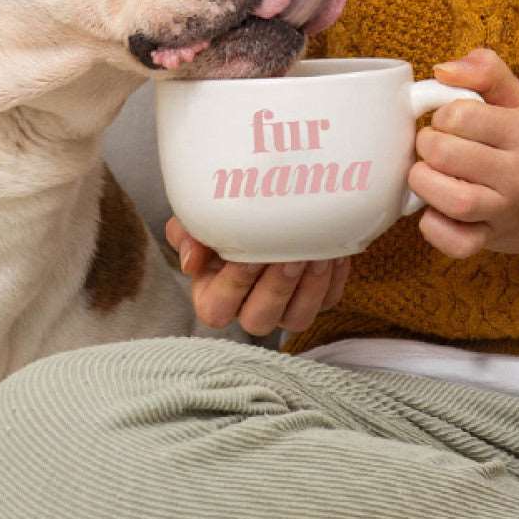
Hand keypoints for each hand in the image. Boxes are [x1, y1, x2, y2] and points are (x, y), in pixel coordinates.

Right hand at [165, 217, 351, 335]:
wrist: (264, 198)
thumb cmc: (225, 213)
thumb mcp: (198, 219)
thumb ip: (187, 235)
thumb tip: (191, 263)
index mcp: (213, 296)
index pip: (216, 310)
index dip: (233, 286)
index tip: (246, 256)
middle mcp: (248, 309)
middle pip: (259, 321)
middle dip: (275, 288)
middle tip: (287, 255)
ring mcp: (284, 309)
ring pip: (297, 319)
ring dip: (308, 288)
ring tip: (314, 252)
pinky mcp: (317, 301)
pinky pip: (327, 301)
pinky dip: (332, 278)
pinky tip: (332, 249)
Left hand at [408, 48, 518, 259]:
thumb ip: (487, 73)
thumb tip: (441, 69)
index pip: (459, 115)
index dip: (441, 115)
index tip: (449, 122)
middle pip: (445, 154)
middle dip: (426, 145)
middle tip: (434, 146)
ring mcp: (508, 211)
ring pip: (450, 199)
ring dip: (424, 183)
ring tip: (429, 174)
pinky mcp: (496, 240)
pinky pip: (456, 242)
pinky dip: (434, 227)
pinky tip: (435, 210)